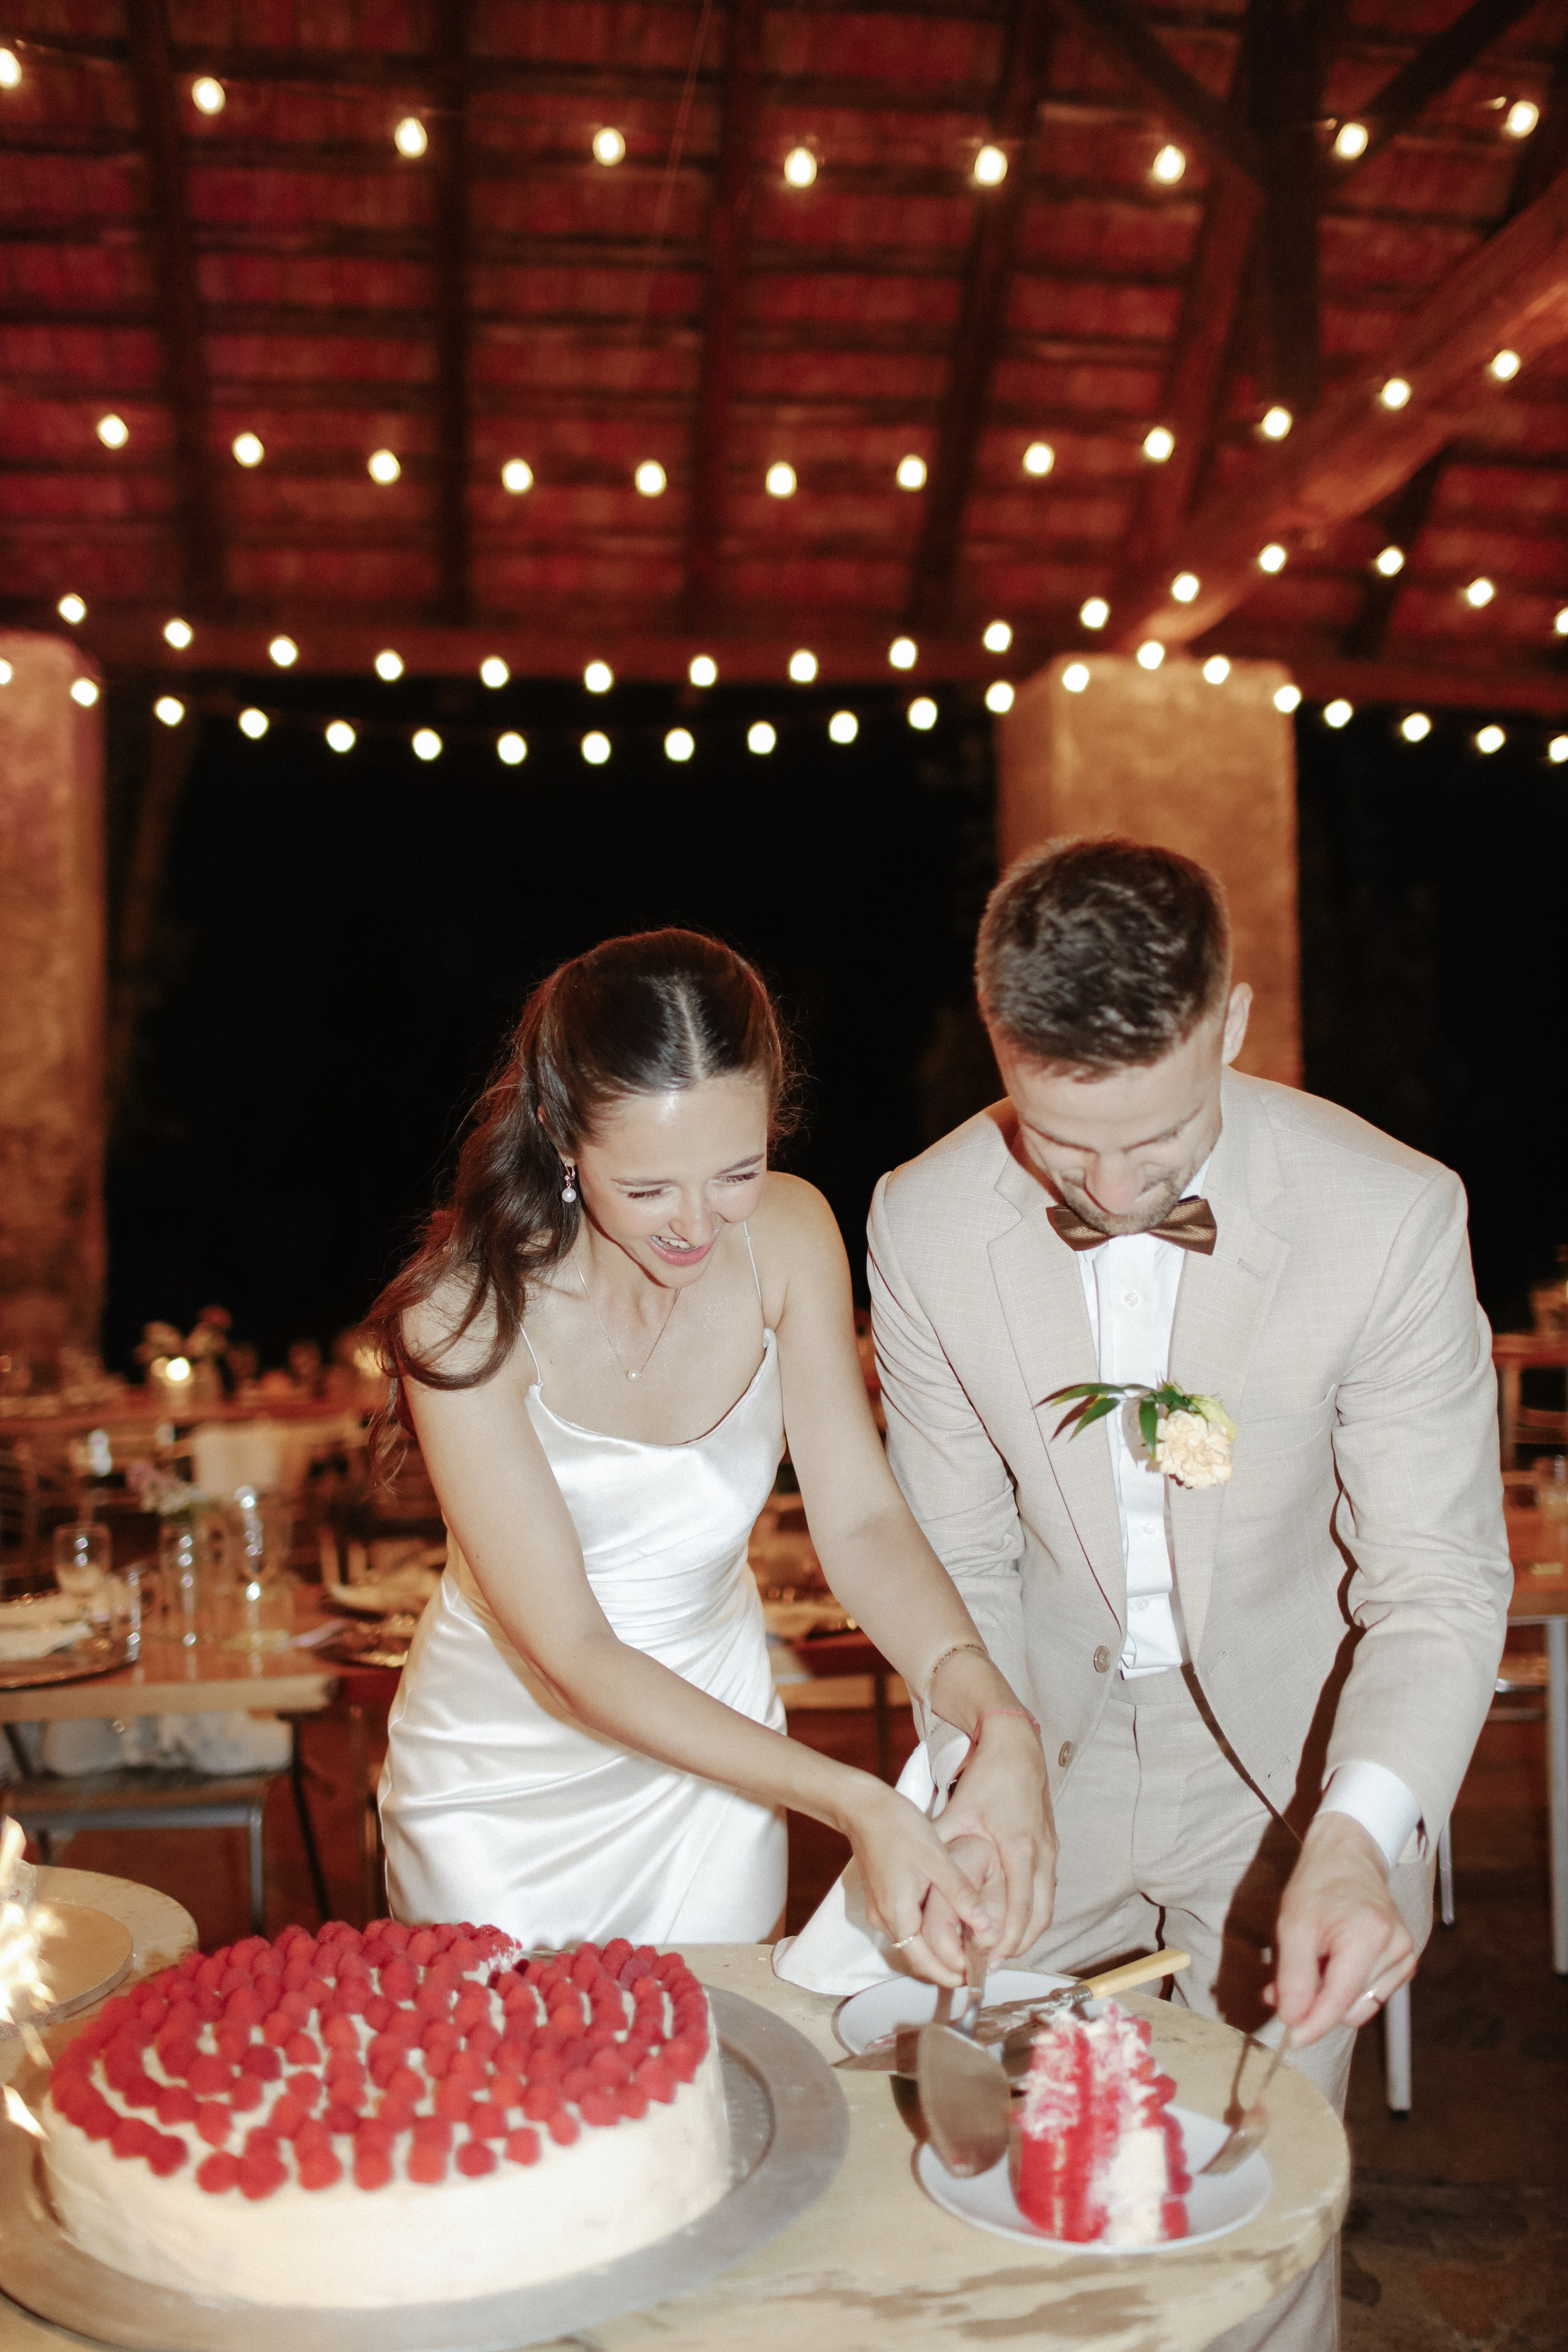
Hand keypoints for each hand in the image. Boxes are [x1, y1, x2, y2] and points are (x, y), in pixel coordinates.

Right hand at [844, 1783, 993, 1986]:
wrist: (863, 1808)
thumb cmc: (900, 1828)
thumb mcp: (938, 1859)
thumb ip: (961, 1895)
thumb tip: (986, 1927)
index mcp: (898, 1914)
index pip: (924, 1963)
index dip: (950, 1974)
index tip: (975, 1977)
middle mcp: (884, 1920)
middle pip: (916, 1959)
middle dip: (944, 1968)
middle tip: (975, 1967)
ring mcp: (879, 1911)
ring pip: (909, 1946)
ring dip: (934, 1954)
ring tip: (965, 1949)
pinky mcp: (880, 1900)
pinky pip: (903, 1930)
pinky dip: (924, 1937)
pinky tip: (944, 1926)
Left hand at [932, 1718, 1056, 1960]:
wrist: (1017, 1746)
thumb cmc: (989, 1776)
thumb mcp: (959, 1809)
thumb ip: (941, 1840)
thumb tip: (919, 1869)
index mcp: (1018, 1847)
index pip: (1020, 1907)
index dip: (1008, 1938)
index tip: (992, 1960)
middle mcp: (1040, 1853)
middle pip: (1040, 1915)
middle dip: (1020, 1944)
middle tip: (996, 1965)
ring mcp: (1050, 1849)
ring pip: (1047, 1905)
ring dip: (1029, 1930)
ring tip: (1003, 1951)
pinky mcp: (1050, 1845)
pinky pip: (1047, 1889)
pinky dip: (1034, 1910)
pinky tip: (1015, 1920)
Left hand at [1268, 1812, 1415, 2045]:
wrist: (1348, 1855)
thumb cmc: (1319, 1884)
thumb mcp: (1292, 1925)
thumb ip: (1293, 1976)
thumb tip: (1292, 2021)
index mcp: (1369, 1936)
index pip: (1339, 2001)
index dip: (1312, 2025)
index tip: (1290, 2041)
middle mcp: (1396, 1949)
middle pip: (1349, 2007)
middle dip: (1315, 2002)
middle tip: (1286, 1980)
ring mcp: (1405, 1956)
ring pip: (1358, 2005)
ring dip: (1329, 1995)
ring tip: (1312, 1960)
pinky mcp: (1405, 1961)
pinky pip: (1370, 1994)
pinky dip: (1346, 1987)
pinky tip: (1335, 1959)